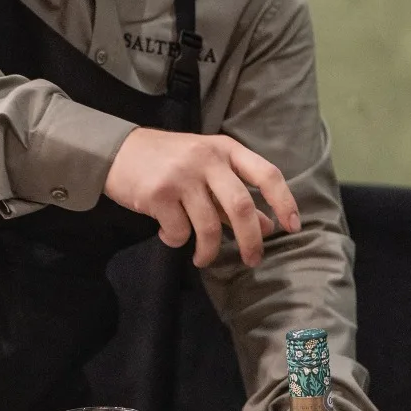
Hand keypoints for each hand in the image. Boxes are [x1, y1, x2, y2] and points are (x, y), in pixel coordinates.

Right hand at [104, 128, 299, 267]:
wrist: (118, 151)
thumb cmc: (169, 161)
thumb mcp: (207, 169)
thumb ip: (235, 196)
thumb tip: (268, 225)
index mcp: (225, 149)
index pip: (267, 174)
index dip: (284, 202)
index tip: (292, 227)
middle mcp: (207, 158)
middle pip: (241, 207)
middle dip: (251, 241)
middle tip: (253, 261)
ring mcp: (182, 175)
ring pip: (209, 226)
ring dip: (209, 251)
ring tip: (202, 258)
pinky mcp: (158, 193)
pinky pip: (179, 232)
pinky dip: (176, 241)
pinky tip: (169, 233)